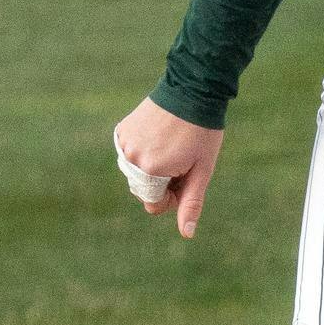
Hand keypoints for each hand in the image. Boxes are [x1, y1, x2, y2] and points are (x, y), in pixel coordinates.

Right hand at [114, 97, 225, 239]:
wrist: (191, 91)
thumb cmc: (202, 134)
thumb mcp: (202, 171)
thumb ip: (191, 203)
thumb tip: (187, 234)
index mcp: (151, 171)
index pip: (154, 204)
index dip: (172, 197)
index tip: (186, 177)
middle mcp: (131, 158)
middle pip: (143, 190)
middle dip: (162, 183)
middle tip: (182, 160)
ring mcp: (124, 143)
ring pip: (136, 173)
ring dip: (152, 168)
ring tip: (172, 147)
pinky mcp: (121, 131)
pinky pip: (130, 154)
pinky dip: (144, 152)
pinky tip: (160, 137)